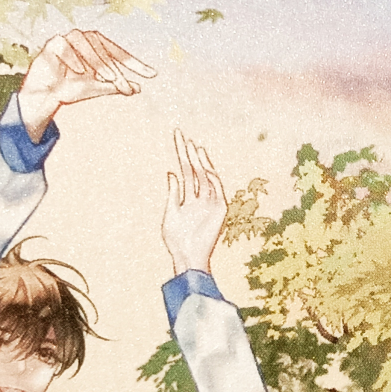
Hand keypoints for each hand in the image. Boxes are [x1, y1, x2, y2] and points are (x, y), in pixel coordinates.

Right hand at [20, 30, 155, 141]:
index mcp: (97, 47)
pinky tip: (80, 71)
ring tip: (106, 78)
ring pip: (85, 42)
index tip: (152, 75)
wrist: (44, 97)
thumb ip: (116, 86)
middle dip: (115, 69)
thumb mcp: (97, 88)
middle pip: (103, 49)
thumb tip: (139, 88)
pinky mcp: (51, 44)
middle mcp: (84, 39)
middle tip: (123, 86)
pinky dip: (73, 57)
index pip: (119, 53)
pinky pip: (63, 45)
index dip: (135, 64)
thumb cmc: (70, 89)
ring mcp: (67, 39)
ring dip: (97, 60)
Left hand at [162, 130, 227, 276]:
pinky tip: (203, 165)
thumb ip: (173, 193)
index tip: (177, 137)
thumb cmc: (176, 240)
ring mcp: (210, 201)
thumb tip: (171, 172)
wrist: (188, 256)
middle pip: (194, 169)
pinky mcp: (220, 208)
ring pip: (205, 176)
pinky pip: (216, 188)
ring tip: (192, 146)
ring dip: (200, 161)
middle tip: (181, 135)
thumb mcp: (170, 214)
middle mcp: (200, 196)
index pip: (184, 170)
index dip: (180, 154)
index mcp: (187, 197)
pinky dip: (211, 177)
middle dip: (187, 153)